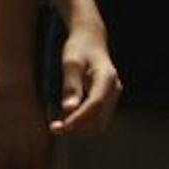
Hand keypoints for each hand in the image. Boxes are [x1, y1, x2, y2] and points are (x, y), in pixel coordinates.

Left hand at [53, 22, 120, 137]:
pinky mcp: (107, 100)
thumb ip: (70, 85)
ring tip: (58, 126)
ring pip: (100, 121)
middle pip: (99, 118)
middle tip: (54, 128)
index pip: (95, 105)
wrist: (90, 40)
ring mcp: (113, 96)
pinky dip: (83, 122)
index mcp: (107, 78)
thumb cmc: (78, 48)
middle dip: (78, 127)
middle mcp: (114, 89)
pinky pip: (97, 117)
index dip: (78, 119)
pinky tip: (66, 120)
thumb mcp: (70, 63)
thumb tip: (68, 109)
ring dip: (81, 128)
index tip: (59, 127)